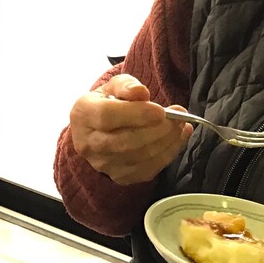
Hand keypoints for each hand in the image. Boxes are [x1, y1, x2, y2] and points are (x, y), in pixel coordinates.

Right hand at [69, 74, 190, 184]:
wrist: (97, 129)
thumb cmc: (107, 103)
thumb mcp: (113, 86)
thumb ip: (127, 85)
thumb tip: (141, 93)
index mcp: (83, 114)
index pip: (107, 116)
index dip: (136, 114)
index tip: (161, 110)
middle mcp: (88, 144)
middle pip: (125, 141)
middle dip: (158, 130)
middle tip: (178, 117)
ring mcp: (103, 164)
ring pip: (139, 157)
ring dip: (166, 142)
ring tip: (181, 126)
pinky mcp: (119, 177)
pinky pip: (148, 170)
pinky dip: (168, 154)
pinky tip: (178, 139)